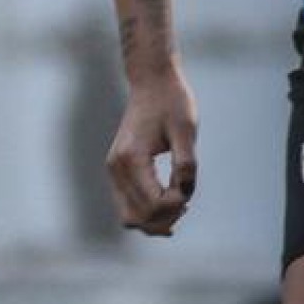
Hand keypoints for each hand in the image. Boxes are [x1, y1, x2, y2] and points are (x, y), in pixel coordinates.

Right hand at [105, 70, 198, 235]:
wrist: (151, 82)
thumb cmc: (171, 102)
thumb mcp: (186, 130)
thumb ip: (186, 163)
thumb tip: (185, 194)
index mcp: (131, 158)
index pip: (152, 202)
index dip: (176, 205)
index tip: (189, 191)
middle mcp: (116, 167)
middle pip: (137, 216)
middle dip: (164, 219)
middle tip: (186, 205)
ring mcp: (114, 170)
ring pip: (128, 216)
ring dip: (154, 220)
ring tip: (178, 207)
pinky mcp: (117, 170)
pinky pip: (127, 204)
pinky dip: (146, 211)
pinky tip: (168, 201)